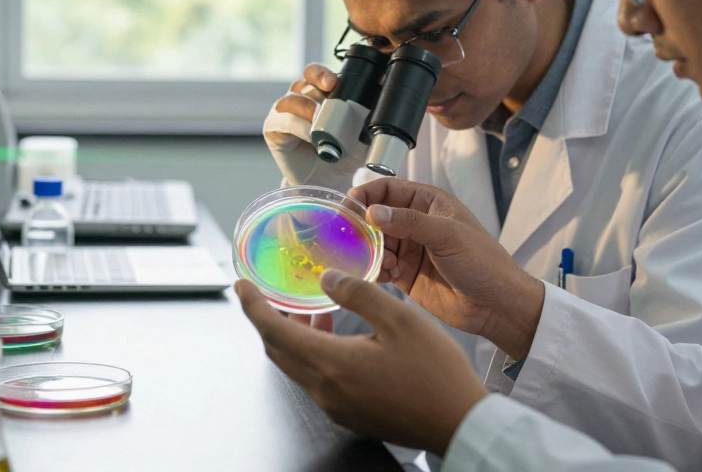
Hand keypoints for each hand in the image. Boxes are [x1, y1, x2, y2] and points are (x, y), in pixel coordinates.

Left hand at [236, 270, 486, 455]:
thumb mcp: (400, 319)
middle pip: (278, 351)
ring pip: (298, 365)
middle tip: (274, 294)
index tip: (241, 285)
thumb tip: (327, 279)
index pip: (273, 331)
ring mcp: (337, 406)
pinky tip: (337, 336)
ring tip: (313, 309)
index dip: (253, 305)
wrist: (459, 423)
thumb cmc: (436, 374)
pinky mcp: (351, 414)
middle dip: (270, 319)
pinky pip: (317, 379)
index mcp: (332, 364)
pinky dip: (315, 353)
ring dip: (295, 336)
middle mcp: (326, 390)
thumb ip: (358, 294)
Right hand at [263, 63, 366, 187]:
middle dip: (317, 79)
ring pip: (292, 99)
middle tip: (331, 87)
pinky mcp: (274, 129)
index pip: (316, 73)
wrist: (327, 181)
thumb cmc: (343, 154)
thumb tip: (393, 106)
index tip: (337, 81)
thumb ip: (373, 119)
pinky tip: (311, 135)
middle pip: (304, 81)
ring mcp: (284, 112)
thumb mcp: (362, 135)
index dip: (324, 73)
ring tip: (321, 119)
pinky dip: (299, 127)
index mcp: (319, 93)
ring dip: (308, 106)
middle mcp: (299, 98)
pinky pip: (284, 122)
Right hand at [352, 177, 544, 357]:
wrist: (496, 306)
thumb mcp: (448, 235)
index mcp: (429, 204)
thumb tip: (374, 212)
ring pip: (375, 243)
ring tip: (378, 262)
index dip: (367, 195)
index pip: (389, 189)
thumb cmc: (483, 263)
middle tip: (350, 238)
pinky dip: (374, 270)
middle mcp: (416, 224)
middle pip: (376, 216)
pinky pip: (380, 268)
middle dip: (362, 226)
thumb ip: (410, 222)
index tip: (350, 207)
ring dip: (369, 251)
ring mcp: (410, 250)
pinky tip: (382, 276)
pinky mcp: (405, 275)